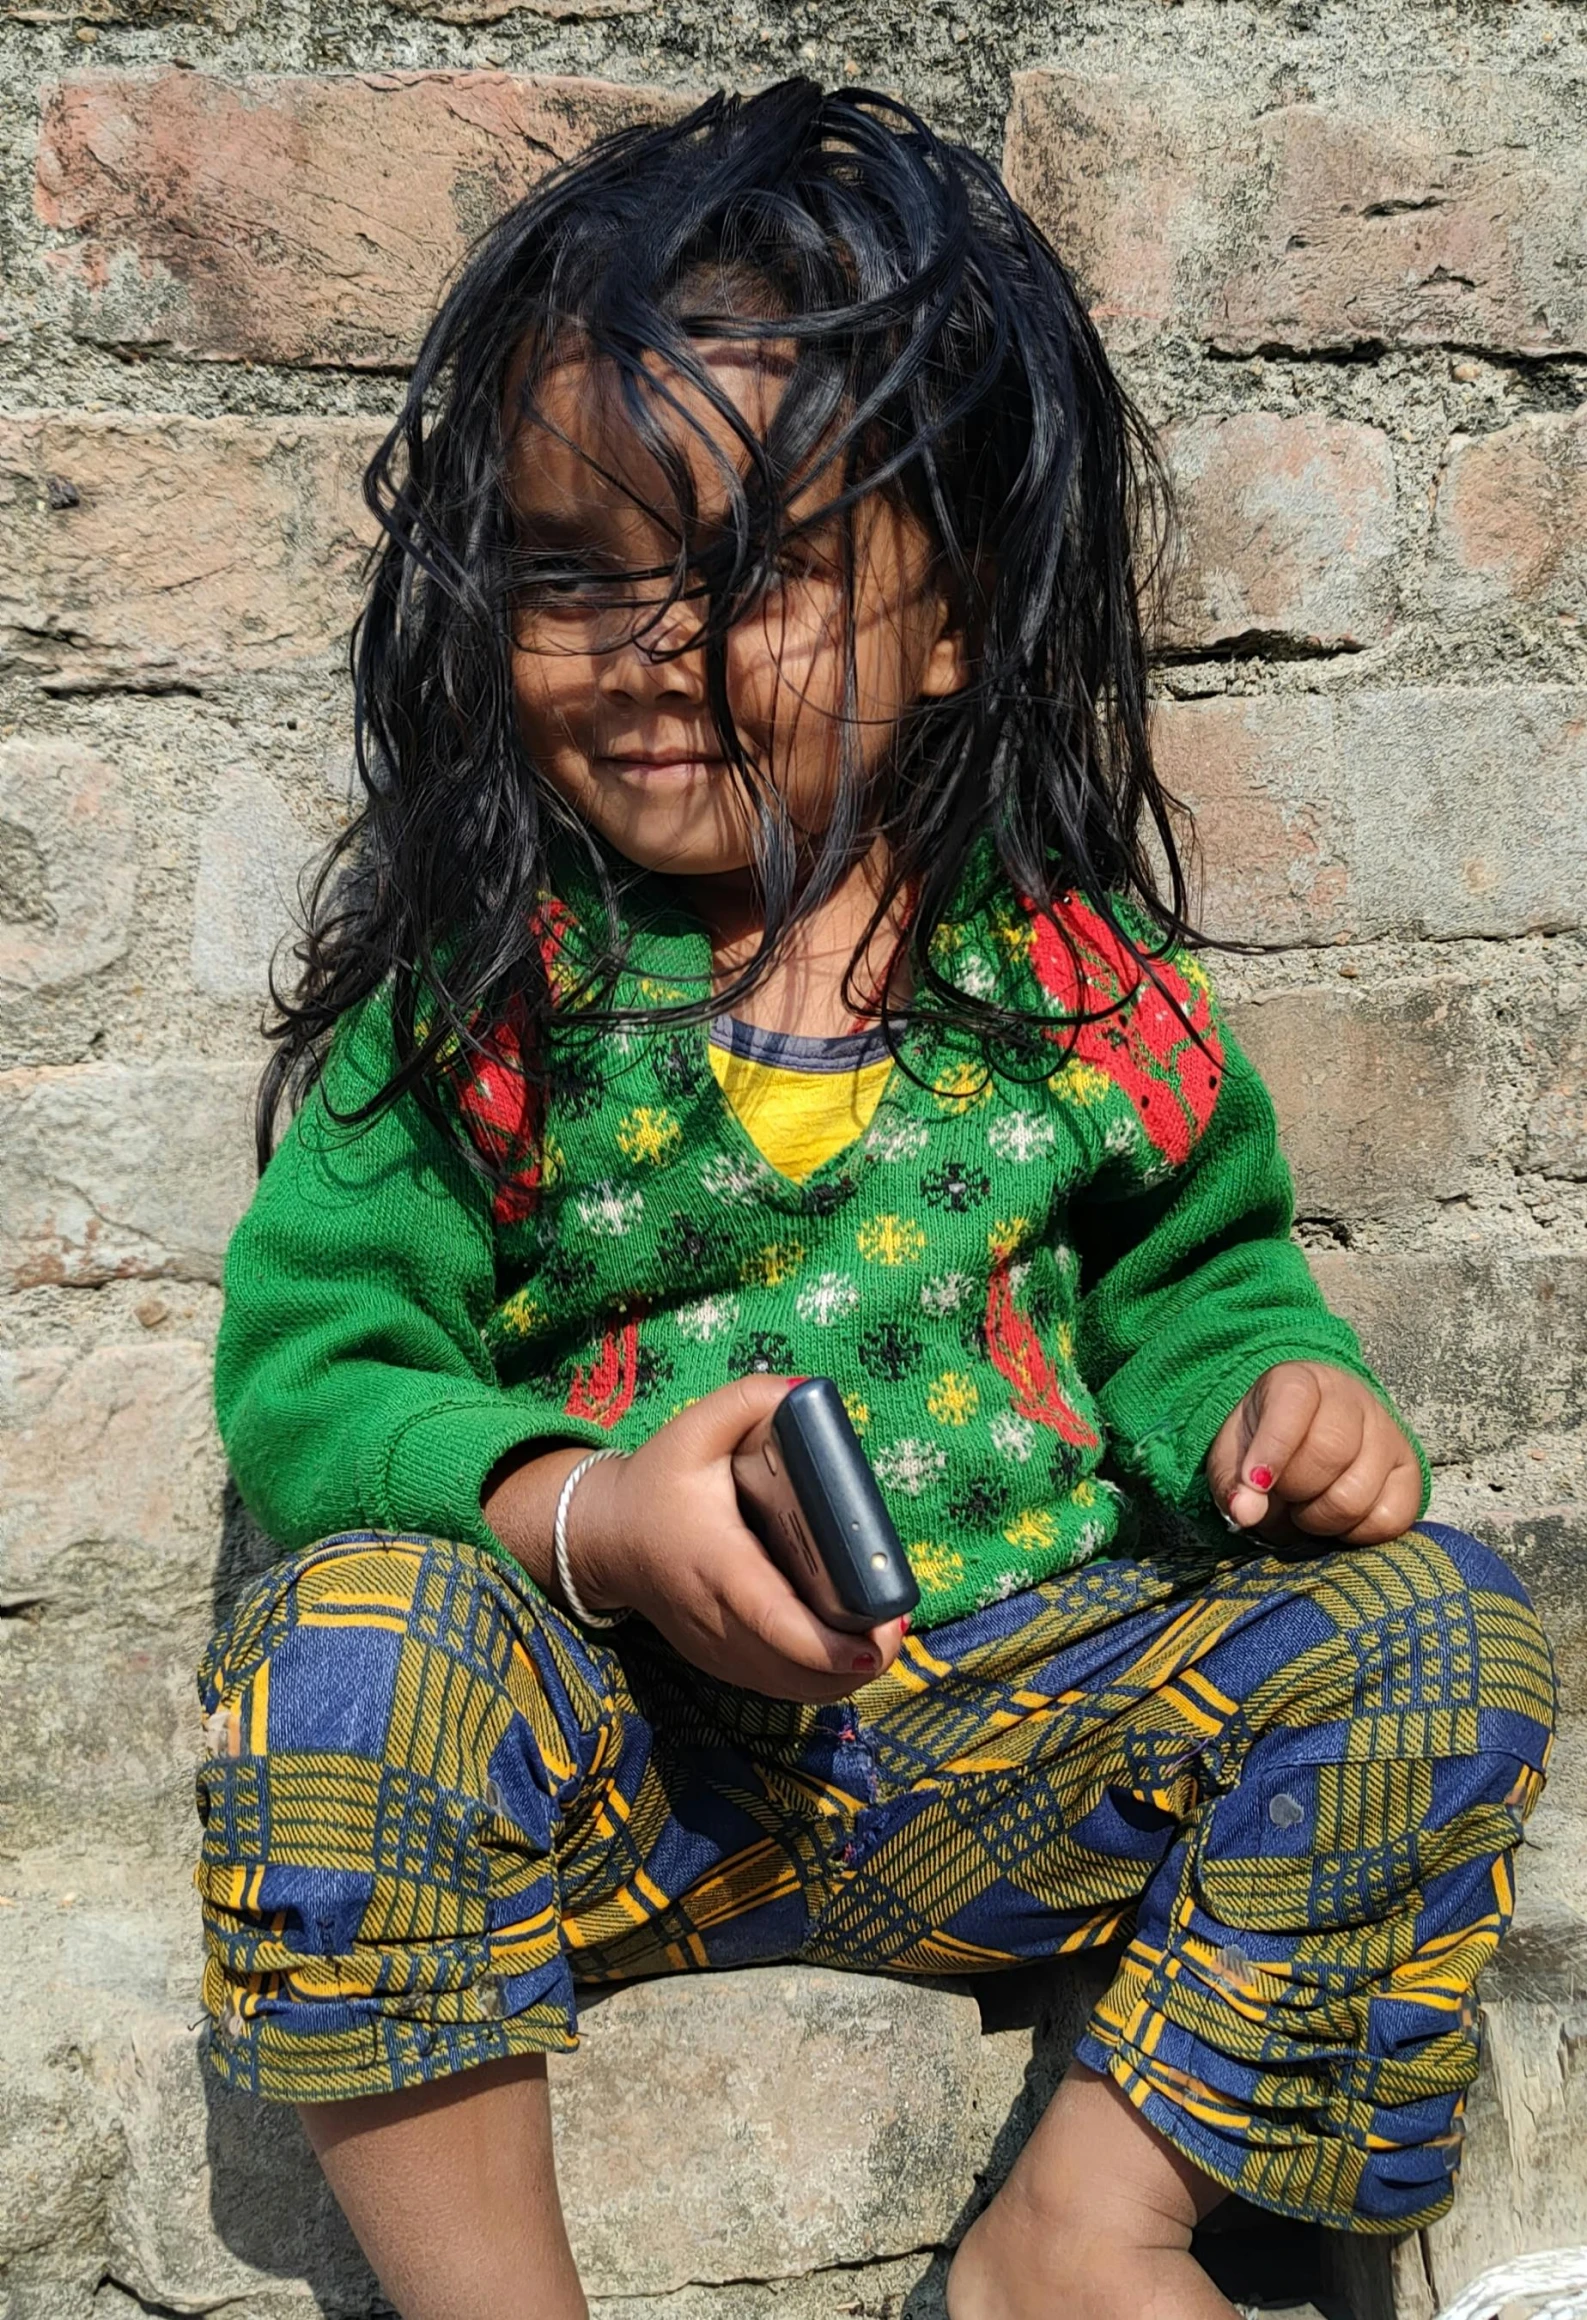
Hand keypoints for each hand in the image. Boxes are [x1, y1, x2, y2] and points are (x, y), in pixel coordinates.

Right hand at [489, 1376, 905, 1702]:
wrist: (606, 1538)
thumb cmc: (659, 1482)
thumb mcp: (694, 1428)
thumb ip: (750, 1400)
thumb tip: (808, 1394)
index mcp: (716, 1560)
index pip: (770, 1614)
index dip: (824, 1641)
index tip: (873, 1643)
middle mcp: (716, 1618)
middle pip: (792, 1666)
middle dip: (853, 1662)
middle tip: (893, 1633)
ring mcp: (717, 1650)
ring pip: (789, 1687)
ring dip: (842, 1676)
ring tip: (880, 1640)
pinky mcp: (721, 1664)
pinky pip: (776, 1685)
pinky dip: (817, 1678)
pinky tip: (848, 1651)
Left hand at [1205, 1362, 1421, 1544]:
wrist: (1308, 1436)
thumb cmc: (1266, 1444)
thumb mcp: (1234, 1454)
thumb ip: (1233, 1481)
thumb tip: (1246, 1513)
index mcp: (1300, 1381)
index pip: (1293, 1404)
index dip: (1272, 1450)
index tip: (1256, 1483)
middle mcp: (1352, 1399)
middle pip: (1329, 1453)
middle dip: (1295, 1490)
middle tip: (1283, 1494)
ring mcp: (1387, 1434)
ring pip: (1356, 1495)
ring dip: (1320, 1518)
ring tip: (1306, 1506)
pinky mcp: (1410, 1472)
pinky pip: (1389, 1519)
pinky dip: (1355, 1533)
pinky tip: (1337, 1519)